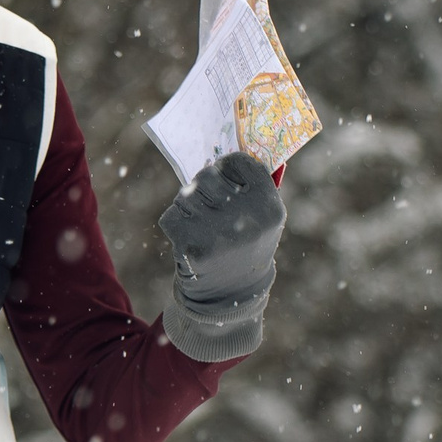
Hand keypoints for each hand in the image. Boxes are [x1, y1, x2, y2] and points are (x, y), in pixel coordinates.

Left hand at [158, 151, 284, 361]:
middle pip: (209, 175)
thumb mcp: (263, 220)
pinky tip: (189, 240)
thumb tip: (235, 143)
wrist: (231, 298)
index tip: (224, 175)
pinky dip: (175, 223)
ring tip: (200, 225)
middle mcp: (246, 219)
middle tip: (207, 201)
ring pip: (186, 195)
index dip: (228, 166)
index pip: (242, 162)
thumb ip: (253, 186)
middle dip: (202, 185)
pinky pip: (171, 216)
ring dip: (187, 205)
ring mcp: (218, 233)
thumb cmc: (246, 248)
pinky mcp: (191, 246)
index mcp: (269, 208)